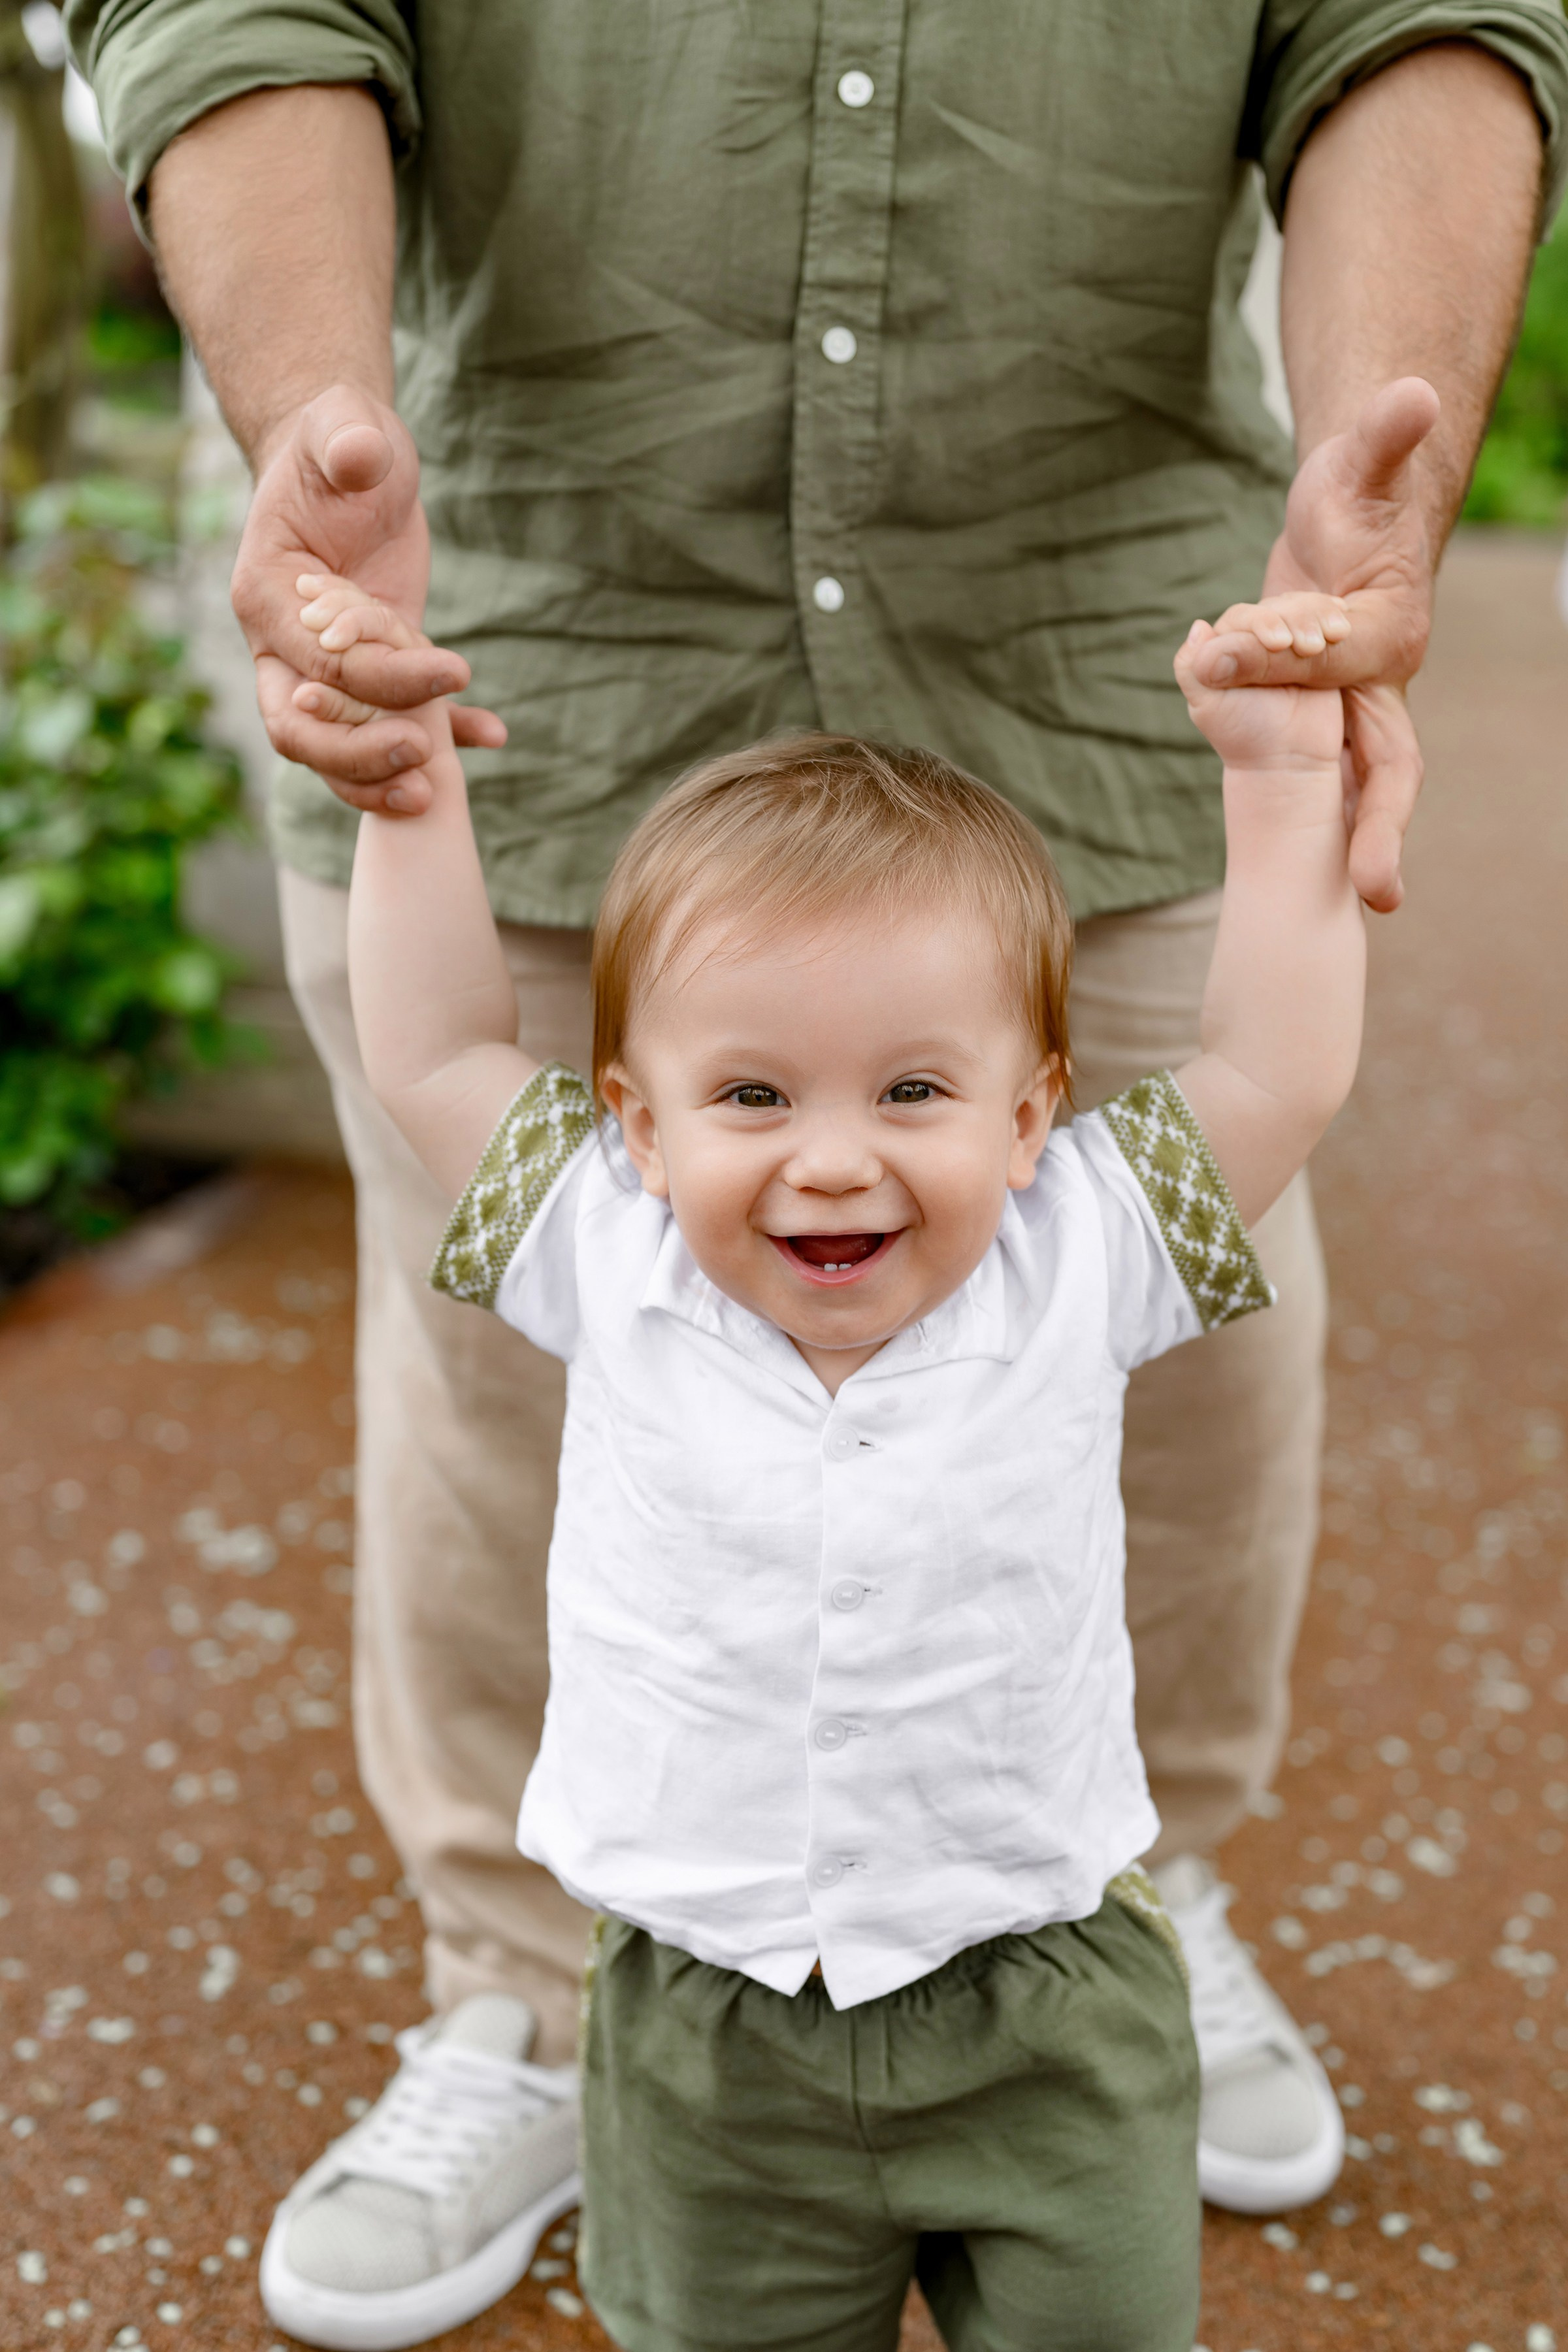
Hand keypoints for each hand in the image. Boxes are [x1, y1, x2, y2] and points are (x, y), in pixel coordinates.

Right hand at [231, 384, 506, 812]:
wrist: (351, 462)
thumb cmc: (339, 441)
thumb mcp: (345, 430)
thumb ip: (347, 442)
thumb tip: (359, 454)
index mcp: (265, 595)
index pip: (318, 661)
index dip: (383, 678)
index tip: (454, 670)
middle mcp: (280, 644)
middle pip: (298, 730)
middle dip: (355, 759)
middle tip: (421, 765)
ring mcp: (320, 669)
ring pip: (333, 749)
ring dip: (378, 779)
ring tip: (439, 792)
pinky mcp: (368, 673)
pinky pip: (391, 722)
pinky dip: (440, 739)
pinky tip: (492, 734)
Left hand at [1175, 594, 1346, 772]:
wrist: (1288, 760)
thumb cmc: (1244, 735)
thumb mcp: (1209, 706)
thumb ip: (1193, 668)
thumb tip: (1198, 626)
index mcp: (1225, 644)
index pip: (1242, 617)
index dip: (1261, 623)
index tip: (1278, 643)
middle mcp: (1256, 636)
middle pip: (1278, 607)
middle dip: (1296, 619)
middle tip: (1310, 645)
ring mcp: (1290, 639)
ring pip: (1304, 608)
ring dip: (1318, 615)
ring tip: (1333, 635)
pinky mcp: (1320, 646)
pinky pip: (1327, 621)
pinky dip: (1334, 618)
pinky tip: (1342, 625)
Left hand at [1189, 377, 1439, 912]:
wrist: (1357, 530)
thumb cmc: (1356, 496)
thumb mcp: (1357, 463)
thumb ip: (1384, 437)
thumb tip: (1414, 392)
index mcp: (1389, 634)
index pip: (1333, 660)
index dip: (1282, 657)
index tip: (1228, 649)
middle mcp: (1382, 686)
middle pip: (1390, 764)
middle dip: (1384, 827)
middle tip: (1382, 893)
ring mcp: (1358, 714)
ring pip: (1366, 789)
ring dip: (1363, 847)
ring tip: (1369, 911)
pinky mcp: (1328, 728)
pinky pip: (1325, 784)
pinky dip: (1326, 826)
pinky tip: (1313, 885)